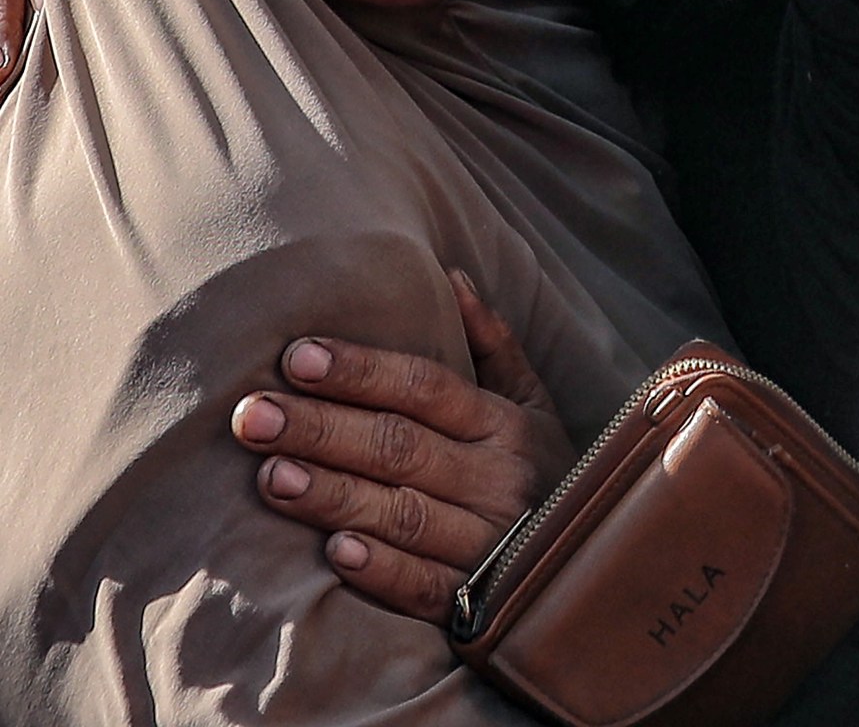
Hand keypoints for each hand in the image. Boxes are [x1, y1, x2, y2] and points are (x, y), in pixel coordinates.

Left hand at [229, 270, 572, 623]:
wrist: (587, 559)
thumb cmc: (539, 469)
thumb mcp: (531, 401)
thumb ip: (492, 342)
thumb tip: (449, 275)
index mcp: (505, 424)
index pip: (426, 388)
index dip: (362, 371)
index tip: (297, 356)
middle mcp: (498, 478)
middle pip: (401, 445)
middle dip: (323, 427)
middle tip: (253, 414)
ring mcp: (489, 542)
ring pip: (403, 513)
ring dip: (335, 494)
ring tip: (271, 475)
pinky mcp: (477, 602)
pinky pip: (425, 585)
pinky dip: (383, 570)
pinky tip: (335, 552)